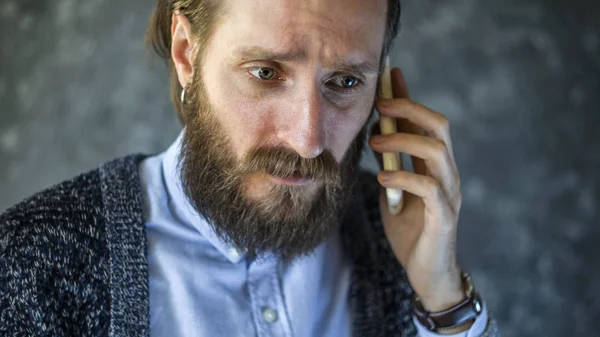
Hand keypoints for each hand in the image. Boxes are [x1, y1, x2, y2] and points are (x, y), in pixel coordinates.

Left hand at [369, 68, 465, 314]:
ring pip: (437, 151)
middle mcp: (447, 174)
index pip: (427, 123)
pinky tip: (383, 178)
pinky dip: (404, 177)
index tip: (392, 75)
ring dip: (403, 141)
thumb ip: (391, 165)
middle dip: (410, 109)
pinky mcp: (445, 217)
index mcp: (435, 167)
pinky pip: (429, 188)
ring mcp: (449, 194)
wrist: (426, 273)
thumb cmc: (410, 231)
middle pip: (439, 127)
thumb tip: (376, 136)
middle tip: (380, 105)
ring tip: (375, 143)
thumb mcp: (395, 191)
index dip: (411, 98)